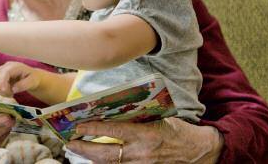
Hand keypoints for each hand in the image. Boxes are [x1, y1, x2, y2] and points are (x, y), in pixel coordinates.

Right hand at [0, 62, 42, 96]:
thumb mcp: (32, 82)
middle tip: (12, 94)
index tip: (6, 92)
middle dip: (3, 90)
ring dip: (0, 91)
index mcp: (14, 66)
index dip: (3, 83)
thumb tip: (13, 89)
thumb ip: (23, 85)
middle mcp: (5, 67)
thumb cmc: (32, 78)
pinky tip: (6, 91)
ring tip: (9, 93)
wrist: (31, 77)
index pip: (5, 73)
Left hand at [66, 117, 223, 163]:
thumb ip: (136, 116)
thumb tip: (110, 109)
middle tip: (70, 142)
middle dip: (84, 148)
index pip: (113, 131)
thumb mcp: (158, 118)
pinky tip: (95, 160)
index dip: (93, 129)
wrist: (198, 152)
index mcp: (147, 134)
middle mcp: (141, 153)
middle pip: (105, 154)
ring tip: (77, 150)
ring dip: (90, 158)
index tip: (78, 126)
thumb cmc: (177, 131)